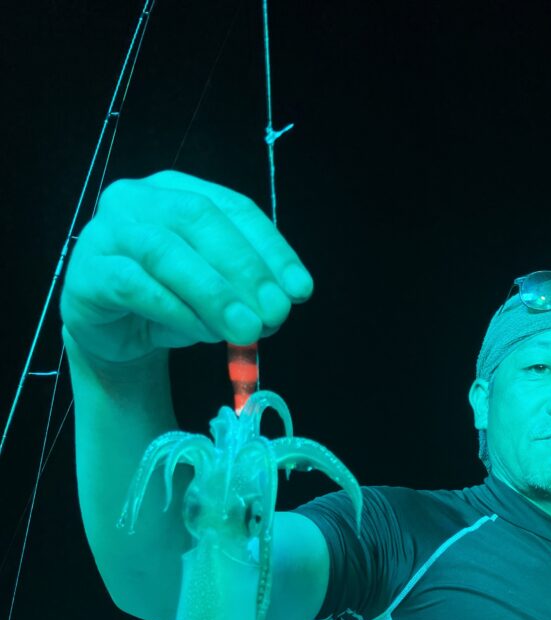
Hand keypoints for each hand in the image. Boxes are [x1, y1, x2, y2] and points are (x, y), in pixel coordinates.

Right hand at [60, 169, 313, 363]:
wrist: (114, 334)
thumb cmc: (171, 302)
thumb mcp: (219, 294)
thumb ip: (247, 291)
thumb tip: (282, 303)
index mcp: (180, 190)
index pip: (233, 208)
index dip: (271, 248)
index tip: (300, 289)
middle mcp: (140, 199)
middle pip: (198, 218)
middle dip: (244, 268)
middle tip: (274, 314)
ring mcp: (107, 232)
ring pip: (165, 251)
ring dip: (213, 294)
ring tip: (246, 330)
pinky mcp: (88, 272)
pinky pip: (133, 285)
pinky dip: (173, 310)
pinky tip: (201, 333)